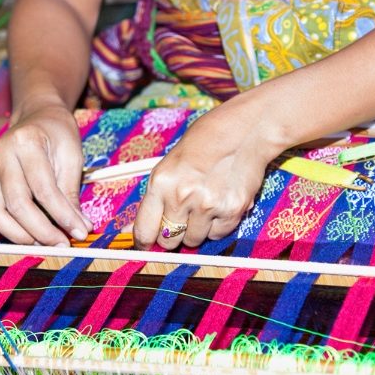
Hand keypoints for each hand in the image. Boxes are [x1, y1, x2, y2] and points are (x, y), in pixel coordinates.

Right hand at [0, 101, 91, 245]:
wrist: (36, 115)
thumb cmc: (58, 134)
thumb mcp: (72, 156)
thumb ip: (71, 192)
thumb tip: (80, 228)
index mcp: (26, 142)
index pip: (44, 189)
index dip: (63, 216)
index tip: (80, 233)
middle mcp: (1, 153)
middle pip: (17, 204)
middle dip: (42, 231)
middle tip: (63, 244)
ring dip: (20, 235)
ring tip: (46, 243)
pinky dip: (9, 228)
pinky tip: (30, 234)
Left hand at [133, 97, 282, 249]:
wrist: (246, 130)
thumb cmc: (205, 142)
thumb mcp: (170, 164)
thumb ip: (154, 199)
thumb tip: (129, 229)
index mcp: (161, 182)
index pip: (144, 230)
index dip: (144, 241)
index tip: (147, 244)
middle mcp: (182, 196)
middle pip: (168, 240)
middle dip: (172, 234)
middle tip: (182, 217)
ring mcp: (208, 206)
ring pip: (194, 240)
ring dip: (196, 230)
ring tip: (204, 205)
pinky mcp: (232, 211)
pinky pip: (218, 235)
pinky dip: (217, 226)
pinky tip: (220, 203)